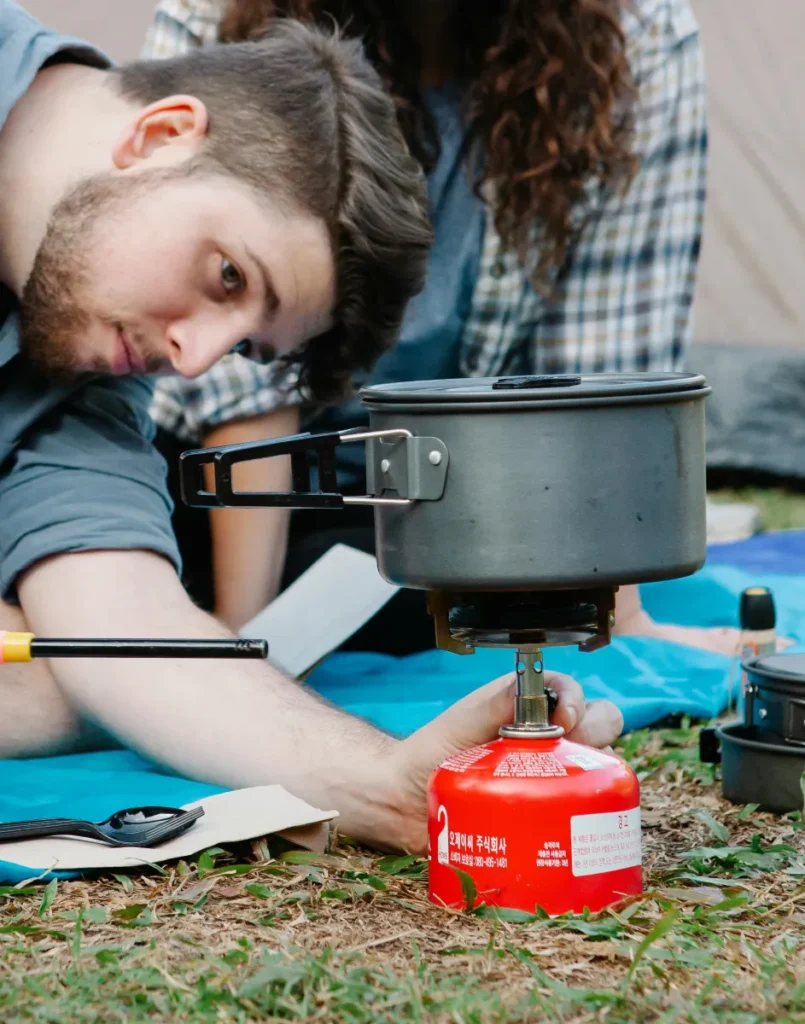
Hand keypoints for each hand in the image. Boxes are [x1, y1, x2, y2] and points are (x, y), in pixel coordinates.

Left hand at [387, 672, 622, 853]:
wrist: (403, 803)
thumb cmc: (427, 755)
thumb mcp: (461, 725)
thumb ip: (494, 705)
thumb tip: (528, 686)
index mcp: (524, 706)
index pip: (569, 691)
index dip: (578, 701)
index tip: (565, 721)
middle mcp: (542, 735)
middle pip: (596, 725)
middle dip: (595, 735)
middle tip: (569, 757)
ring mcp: (547, 773)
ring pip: (595, 765)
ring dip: (595, 776)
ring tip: (571, 791)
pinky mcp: (545, 810)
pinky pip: (580, 808)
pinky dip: (588, 813)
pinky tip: (576, 824)